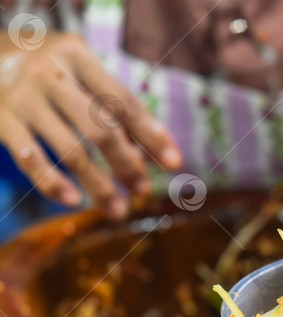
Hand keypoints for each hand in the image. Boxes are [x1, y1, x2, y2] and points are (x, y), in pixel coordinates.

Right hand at [0, 33, 181, 217]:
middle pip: (101, 130)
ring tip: (117, 209)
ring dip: (99, 185)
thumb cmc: (46, 67)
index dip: (152, 135)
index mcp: (78, 57)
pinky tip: (73, 201)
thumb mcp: (78, 68)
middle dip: (128, 166)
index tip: (175, 163)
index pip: (124, 102)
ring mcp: (23, 98)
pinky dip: (53, 183)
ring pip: (71, 151)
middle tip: (143, 192)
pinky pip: (31, 159)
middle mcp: (51, 74)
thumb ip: (113, 102)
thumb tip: (156, 149)